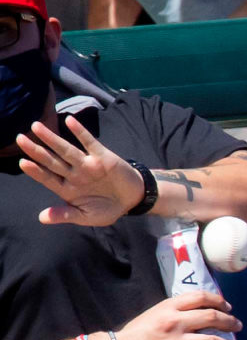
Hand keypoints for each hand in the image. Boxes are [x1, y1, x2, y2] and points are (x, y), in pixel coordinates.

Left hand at [16, 117, 144, 225]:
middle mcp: (74, 174)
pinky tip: (69, 121)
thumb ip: (65, 215)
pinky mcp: (102, 155)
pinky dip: (80, 132)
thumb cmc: (108, 209)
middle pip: (51, 161)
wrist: (133, 199)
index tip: (22, 162)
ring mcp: (87, 164)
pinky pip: (89, 142)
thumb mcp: (87, 217)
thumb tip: (41, 218)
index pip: (47, 178)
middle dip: (36, 150)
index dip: (35, 171)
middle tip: (19, 139)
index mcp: (67, 189)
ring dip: (51, 138)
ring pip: (66, 149)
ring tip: (36, 126)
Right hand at [115, 291, 243, 339]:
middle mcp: (176, 322)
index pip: (201, 297)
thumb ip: (177, 309)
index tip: (228, 307)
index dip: (219, 300)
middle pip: (212, 317)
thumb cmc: (138, 330)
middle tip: (238, 326)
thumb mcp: (157, 311)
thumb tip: (201, 309)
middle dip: (230, 322)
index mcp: (171, 307)